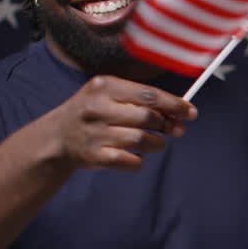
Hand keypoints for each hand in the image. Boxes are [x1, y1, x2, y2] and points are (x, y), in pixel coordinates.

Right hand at [42, 75, 195, 170]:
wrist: (56, 138)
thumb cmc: (93, 113)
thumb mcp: (109, 95)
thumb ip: (143, 100)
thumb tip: (182, 113)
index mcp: (104, 86)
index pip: (149, 95)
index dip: (175, 105)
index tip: (191, 112)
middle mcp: (97, 109)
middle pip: (148, 117)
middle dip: (167, 125)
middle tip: (175, 129)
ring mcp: (95, 134)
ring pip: (143, 140)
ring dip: (157, 143)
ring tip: (156, 142)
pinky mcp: (95, 157)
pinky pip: (133, 161)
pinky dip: (140, 160)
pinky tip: (135, 155)